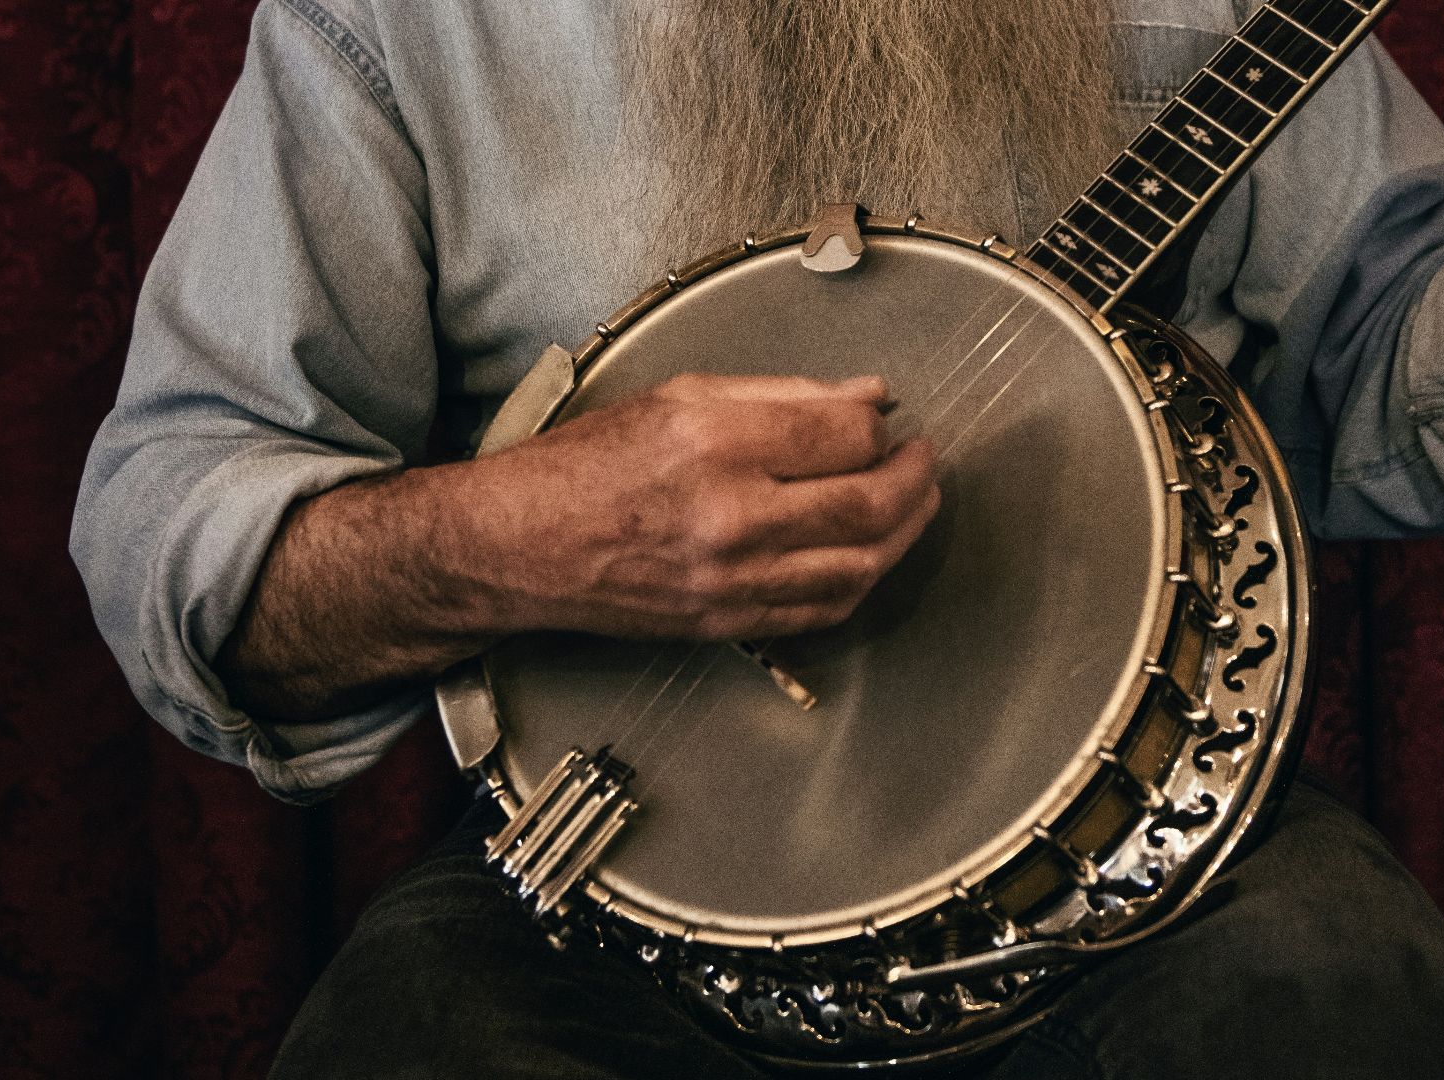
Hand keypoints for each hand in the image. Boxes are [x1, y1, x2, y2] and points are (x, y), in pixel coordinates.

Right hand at [457, 372, 940, 640]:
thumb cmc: (587, 464)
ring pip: (860, 565)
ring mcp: (732, 579)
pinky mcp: (728, 622)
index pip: (845, 436)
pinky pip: (823, 609)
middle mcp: (730, 516)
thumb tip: (867, 396)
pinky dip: (863, 580)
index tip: (886, 417)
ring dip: (904, 533)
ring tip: (914, 503)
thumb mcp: (678, 395)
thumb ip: (781, 393)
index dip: (880, 425)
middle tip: (924, 460)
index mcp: (715, 445)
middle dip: (915, 478)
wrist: (519, 545)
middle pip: (867, 504)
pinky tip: (870, 552)